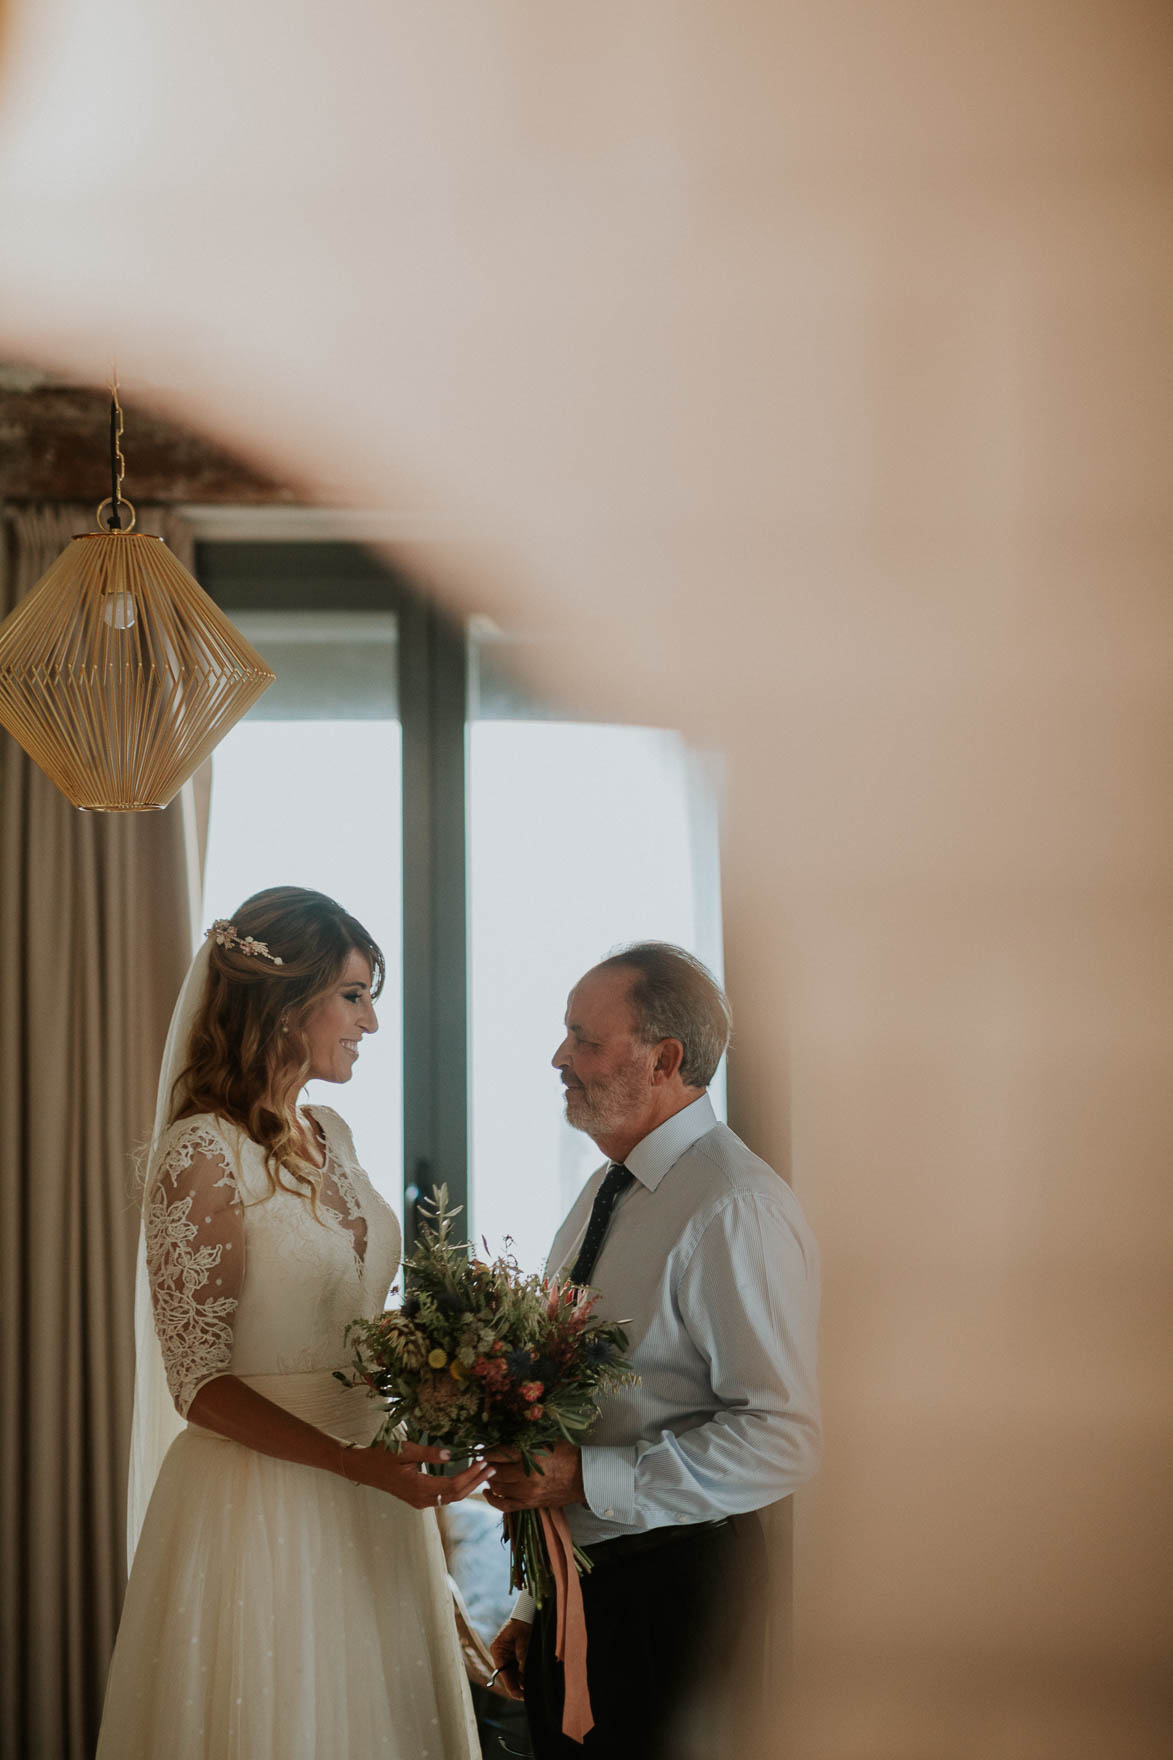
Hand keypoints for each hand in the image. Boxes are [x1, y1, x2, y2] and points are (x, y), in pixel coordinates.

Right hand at [343, 1439, 494, 1509]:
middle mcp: (421, 1499)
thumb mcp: (404, 1449)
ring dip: (468, 1485)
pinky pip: (443, 1495)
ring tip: (484, 1471)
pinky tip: (466, 1476)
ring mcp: (419, 1501)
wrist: (362, 1468)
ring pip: (450, 1497)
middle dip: (475, 1482)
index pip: (453, 1485)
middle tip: (493, 1468)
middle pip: (455, 1495)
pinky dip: (458, 1487)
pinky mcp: (418, 1498)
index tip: (484, 1461)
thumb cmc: (381, 1455)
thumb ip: (428, 1453)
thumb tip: (451, 1453)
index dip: (470, 1474)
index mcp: (418, 1488)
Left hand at [482, 1441, 583, 1512]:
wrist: (583, 1477)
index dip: (487, 1451)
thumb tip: (504, 1436)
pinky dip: (493, 1499)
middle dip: (486, 1464)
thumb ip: (526, 1440)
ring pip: (498, 1487)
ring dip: (490, 1478)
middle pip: (495, 1471)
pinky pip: (504, 1505)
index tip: (482, 1448)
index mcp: (530, 1456)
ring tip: (489, 1471)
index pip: (499, 1454)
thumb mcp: (547, 1440)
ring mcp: (527, 1493)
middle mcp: (526, 1476)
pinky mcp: (530, 1504)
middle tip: (484, 1459)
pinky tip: (488, 1492)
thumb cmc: (567, 1454)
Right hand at [489, 1617, 531, 1700]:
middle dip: (519, 1685)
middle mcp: (502, 1656)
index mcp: (498, 1651)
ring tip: (534, 1688)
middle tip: (528, 1695)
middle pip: (509, 1676)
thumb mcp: (521, 1636)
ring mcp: (509, 1657)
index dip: (511, 1685)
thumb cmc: (521, 1623)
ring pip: (516, 1674)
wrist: (527, 1614)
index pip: (502, 1672)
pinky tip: (535, 1678)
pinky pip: (522, 1669)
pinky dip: (527, 1673)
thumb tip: (522, 1670)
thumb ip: (521, 1653)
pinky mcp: (517, 1657)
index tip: (520, 1694)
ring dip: (524, 1680)